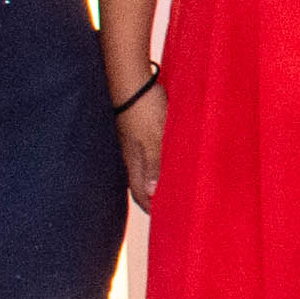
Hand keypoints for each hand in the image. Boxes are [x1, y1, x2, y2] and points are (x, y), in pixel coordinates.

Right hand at [114, 82, 164, 208]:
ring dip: (154, 180)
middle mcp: (130, 155)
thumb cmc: (144, 108)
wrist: (131, 80)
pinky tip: (163, 160)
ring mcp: (132, 143)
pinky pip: (146, 154)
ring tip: (168, 188)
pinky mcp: (136, 130)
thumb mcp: (154, 138)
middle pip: (141, 184)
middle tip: (168, 207)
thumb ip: (154, 165)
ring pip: (143, 169)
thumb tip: (153, 193)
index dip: (151, 208)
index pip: (141, 194)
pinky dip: (155, 162)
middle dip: (153, 198)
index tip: (164, 218)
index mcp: (134, 161)